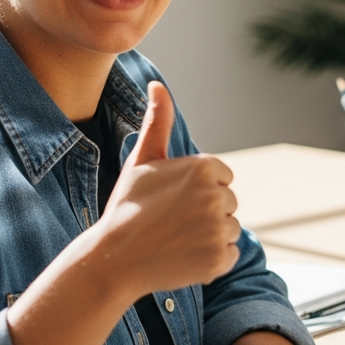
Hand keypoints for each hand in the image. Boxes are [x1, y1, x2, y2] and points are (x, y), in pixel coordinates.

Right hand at [96, 81, 240, 296]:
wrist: (114, 258)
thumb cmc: (127, 207)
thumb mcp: (142, 160)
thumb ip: (158, 122)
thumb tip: (157, 85)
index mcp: (203, 167)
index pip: (223, 177)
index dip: (198, 190)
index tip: (174, 200)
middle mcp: (216, 195)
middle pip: (229, 202)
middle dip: (206, 212)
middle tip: (172, 222)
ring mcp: (219, 228)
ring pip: (230, 228)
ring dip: (210, 236)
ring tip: (177, 239)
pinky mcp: (220, 259)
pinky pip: (230, 255)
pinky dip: (212, 260)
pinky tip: (184, 257)